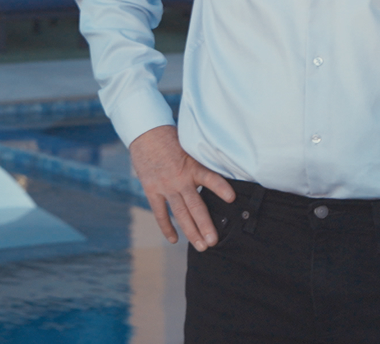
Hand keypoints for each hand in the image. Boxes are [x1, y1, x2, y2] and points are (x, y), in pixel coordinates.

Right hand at [129, 124, 235, 250]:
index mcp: (192, 166)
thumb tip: (219, 172)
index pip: (210, 178)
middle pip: (195, 206)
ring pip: (180, 214)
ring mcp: (165, 187)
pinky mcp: (152, 190)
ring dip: (191, 232)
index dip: (221, 188)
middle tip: (214, 241)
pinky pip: (160, 213)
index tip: (232, 198)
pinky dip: (167, 227)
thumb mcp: (191, 145)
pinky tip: (174, 239)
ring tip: (201, 246)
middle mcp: (180, 179)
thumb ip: (201, 162)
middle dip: (205, 225)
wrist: (146, 133)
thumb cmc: (172, 138)